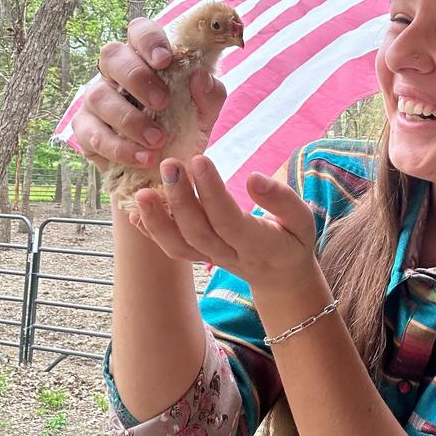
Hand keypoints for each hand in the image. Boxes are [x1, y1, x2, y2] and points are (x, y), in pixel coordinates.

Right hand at [72, 18, 226, 171]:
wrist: (170, 164)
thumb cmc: (184, 124)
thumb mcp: (206, 110)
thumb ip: (209, 93)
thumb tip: (200, 77)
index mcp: (145, 57)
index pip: (139, 31)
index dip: (149, 40)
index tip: (165, 60)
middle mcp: (115, 72)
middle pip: (111, 56)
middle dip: (137, 78)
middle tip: (162, 102)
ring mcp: (96, 99)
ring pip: (98, 96)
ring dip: (129, 119)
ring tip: (157, 140)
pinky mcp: (85, 129)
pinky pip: (91, 133)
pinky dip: (118, 147)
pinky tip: (142, 158)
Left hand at [133, 155, 317, 292]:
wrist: (279, 276)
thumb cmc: (292, 239)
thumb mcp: (302, 220)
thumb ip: (282, 200)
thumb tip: (254, 178)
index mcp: (257, 244)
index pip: (229, 220)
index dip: (212, 192)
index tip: (200, 159)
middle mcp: (229, 255)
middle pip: (198, 231)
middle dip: (180, 199)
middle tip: (169, 163)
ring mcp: (210, 259)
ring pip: (178, 246)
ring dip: (156, 220)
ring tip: (141, 192)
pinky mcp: (197, 257)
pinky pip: (171, 249)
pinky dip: (149, 232)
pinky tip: (133, 212)